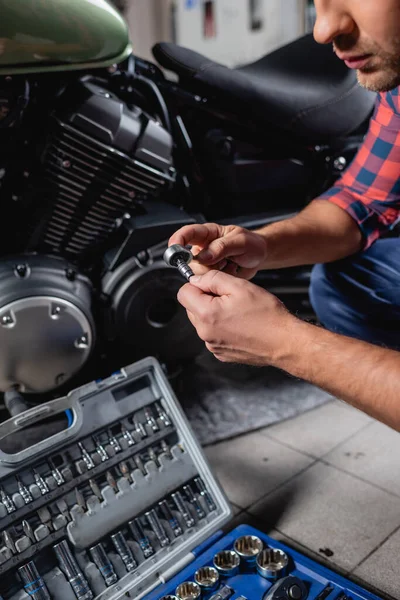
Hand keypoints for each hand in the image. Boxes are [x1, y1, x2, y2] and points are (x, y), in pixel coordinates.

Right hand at [169, 223, 266, 278]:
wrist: (260, 257)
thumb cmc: (252, 244)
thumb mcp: (240, 241)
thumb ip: (221, 247)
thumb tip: (204, 256)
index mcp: (208, 234)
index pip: (188, 233)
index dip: (178, 239)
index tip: (175, 247)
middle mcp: (204, 248)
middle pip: (191, 260)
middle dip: (205, 265)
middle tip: (222, 261)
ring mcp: (207, 262)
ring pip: (198, 273)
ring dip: (215, 273)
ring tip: (229, 264)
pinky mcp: (212, 275)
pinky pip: (208, 282)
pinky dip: (220, 280)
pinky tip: (229, 271)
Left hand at [177, 270, 296, 365]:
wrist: (285, 343)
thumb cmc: (267, 315)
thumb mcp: (240, 286)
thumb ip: (212, 279)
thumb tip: (196, 279)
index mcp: (206, 314)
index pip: (183, 293)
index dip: (197, 284)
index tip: (212, 284)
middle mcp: (205, 333)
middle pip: (192, 308)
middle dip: (206, 299)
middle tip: (231, 298)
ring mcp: (212, 345)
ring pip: (203, 321)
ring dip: (215, 313)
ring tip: (238, 312)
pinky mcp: (221, 353)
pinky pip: (214, 334)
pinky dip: (222, 327)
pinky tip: (240, 324)